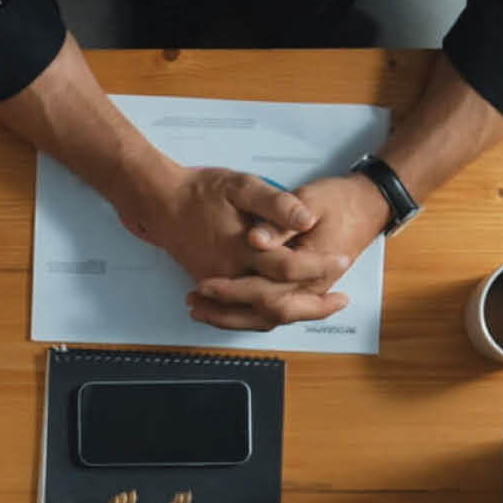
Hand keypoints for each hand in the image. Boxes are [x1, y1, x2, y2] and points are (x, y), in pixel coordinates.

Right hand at [116, 164, 352, 329]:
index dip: (318, 265)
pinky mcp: (212, 288)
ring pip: (259, 316)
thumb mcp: (240, 185)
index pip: (287, 267)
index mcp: (240, 248)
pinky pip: (243, 314)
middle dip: (313, 306)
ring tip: (322, 309)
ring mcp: (219, 285)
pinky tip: (288, 310)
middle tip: (341, 300)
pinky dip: (268, 317)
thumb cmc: (201, 192)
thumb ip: (274, 203)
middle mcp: (230, 274)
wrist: (161, 205)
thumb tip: (306, 219)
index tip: (342, 259)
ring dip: (293, 317)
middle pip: (276, 304)